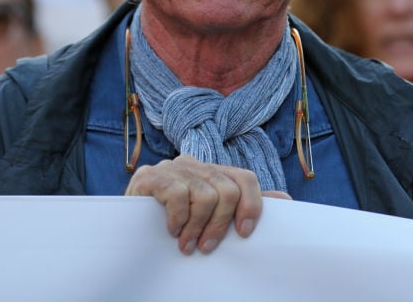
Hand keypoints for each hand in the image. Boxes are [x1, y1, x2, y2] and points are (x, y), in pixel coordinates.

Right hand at [124, 155, 289, 254]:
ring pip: (205, 195)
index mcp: (212, 171)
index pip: (245, 178)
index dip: (251, 205)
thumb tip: (286, 200)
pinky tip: (170, 230)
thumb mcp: (210, 213)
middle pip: (227, 190)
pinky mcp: (151, 176)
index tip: (244, 235)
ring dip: (196, 227)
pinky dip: (177, 219)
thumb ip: (243, 203)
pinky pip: (177, 194)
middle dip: (219, 226)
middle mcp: (195, 163)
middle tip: (205, 248)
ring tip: (185, 245)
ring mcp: (172, 167)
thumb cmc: (174, 221)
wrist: (127, 223)